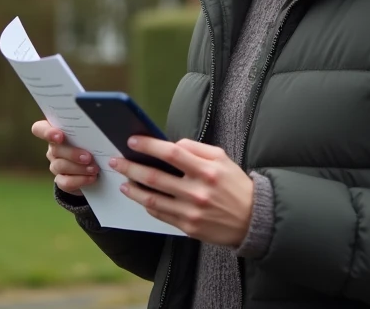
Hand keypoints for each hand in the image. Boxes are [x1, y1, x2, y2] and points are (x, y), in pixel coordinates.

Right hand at [31, 119, 98, 196]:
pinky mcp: (61, 181)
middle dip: (72, 153)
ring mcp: (55, 165)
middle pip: (55, 149)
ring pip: (60, 166)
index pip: (40, 129)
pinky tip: (92, 178)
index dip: (46, 132)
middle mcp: (53, 148)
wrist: (96, 168)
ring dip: (79, 168)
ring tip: (94, 168)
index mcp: (57, 132)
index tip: (60, 136)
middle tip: (88, 157)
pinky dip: (80, 180)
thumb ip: (91, 131)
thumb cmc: (94, 144)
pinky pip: (65, 182)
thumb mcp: (92, 136)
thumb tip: (103, 127)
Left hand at [110, 137, 253, 246]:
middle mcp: (197, 192)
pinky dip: (147, 205)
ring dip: (133, 190)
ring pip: (152, 200)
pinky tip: (139, 197)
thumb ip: (196, 148)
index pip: (171, 153)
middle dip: (131, 167)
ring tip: (123, 181)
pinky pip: (160, 215)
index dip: (149, 146)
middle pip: (155, 177)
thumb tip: (170, 144)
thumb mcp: (222, 158)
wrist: (253, 219)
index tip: (132, 141)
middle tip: (116, 162)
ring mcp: (191, 212)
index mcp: (206, 170)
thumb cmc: (235, 185)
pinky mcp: (188, 228)